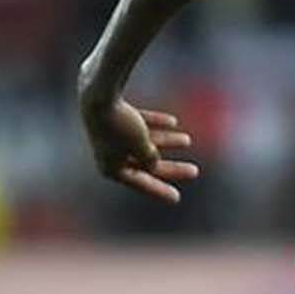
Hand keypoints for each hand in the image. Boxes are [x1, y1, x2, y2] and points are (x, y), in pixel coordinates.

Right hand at [78, 92, 199, 203]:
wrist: (99, 95)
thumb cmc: (121, 126)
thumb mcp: (141, 147)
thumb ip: (150, 158)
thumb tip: (154, 164)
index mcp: (110, 168)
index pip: (140, 183)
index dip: (159, 190)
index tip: (177, 199)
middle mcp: (108, 154)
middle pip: (145, 164)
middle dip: (170, 168)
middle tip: (195, 171)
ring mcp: (110, 134)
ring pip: (143, 142)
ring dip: (166, 141)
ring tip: (187, 141)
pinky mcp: (114, 115)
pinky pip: (139, 122)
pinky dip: (155, 123)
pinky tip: (173, 122)